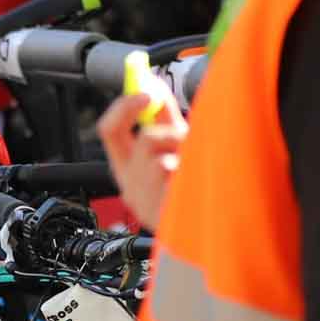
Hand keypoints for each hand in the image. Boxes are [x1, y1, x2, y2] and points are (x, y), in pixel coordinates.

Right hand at [96, 90, 185, 230]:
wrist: (209, 237)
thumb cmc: (194, 193)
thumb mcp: (176, 149)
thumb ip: (164, 118)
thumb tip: (152, 83)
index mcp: (129, 168)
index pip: (110, 131)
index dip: (122, 107)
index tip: (143, 90)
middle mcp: (129, 183)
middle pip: (127, 134)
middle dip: (148, 113)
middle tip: (162, 105)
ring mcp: (141, 198)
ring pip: (154, 150)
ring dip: (179, 146)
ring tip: (194, 161)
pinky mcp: (157, 208)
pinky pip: (170, 171)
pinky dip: (187, 169)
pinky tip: (194, 182)